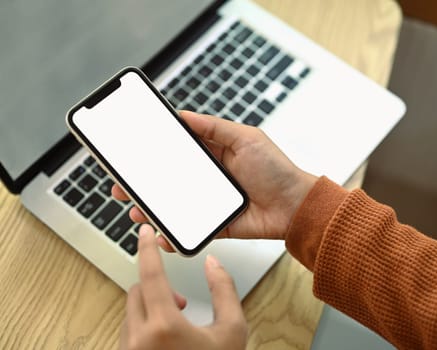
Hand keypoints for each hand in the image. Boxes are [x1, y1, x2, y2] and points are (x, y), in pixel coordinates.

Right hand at [113, 110, 316, 251]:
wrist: (296, 206)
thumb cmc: (276, 169)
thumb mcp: (245, 137)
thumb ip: (213, 127)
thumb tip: (182, 114)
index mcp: (214, 155)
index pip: (176, 152)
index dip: (153, 153)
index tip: (132, 154)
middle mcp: (209, 178)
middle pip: (168, 180)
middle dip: (143, 184)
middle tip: (121, 185)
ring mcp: (210, 203)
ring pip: (173, 206)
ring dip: (151, 209)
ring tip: (135, 210)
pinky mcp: (216, 224)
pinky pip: (190, 230)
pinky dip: (173, 235)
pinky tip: (160, 234)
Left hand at [119, 224, 246, 349]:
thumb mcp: (232, 330)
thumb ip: (224, 290)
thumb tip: (213, 264)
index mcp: (165, 326)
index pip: (151, 275)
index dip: (148, 249)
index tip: (144, 232)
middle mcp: (139, 339)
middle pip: (138, 291)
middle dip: (158, 290)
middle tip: (181, 304)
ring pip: (130, 312)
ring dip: (150, 309)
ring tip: (175, 326)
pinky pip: (127, 331)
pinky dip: (143, 327)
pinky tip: (163, 338)